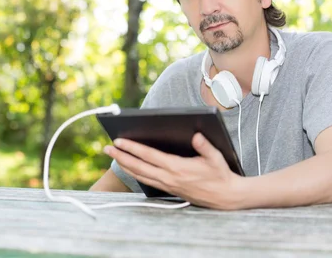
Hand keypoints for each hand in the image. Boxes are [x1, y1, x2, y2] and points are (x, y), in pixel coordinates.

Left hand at [104, 133, 245, 209]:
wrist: (225, 197)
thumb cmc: (220, 175)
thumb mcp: (215, 158)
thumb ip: (204, 146)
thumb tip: (196, 135)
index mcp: (176, 168)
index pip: (148, 156)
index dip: (132, 148)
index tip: (119, 141)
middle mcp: (168, 177)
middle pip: (138, 166)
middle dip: (121, 157)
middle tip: (107, 148)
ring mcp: (167, 185)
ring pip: (140, 175)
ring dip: (125, 165)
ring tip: (113, 156)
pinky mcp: (169, 189)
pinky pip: (147, 181)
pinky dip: (135, 174)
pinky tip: (130, 168)